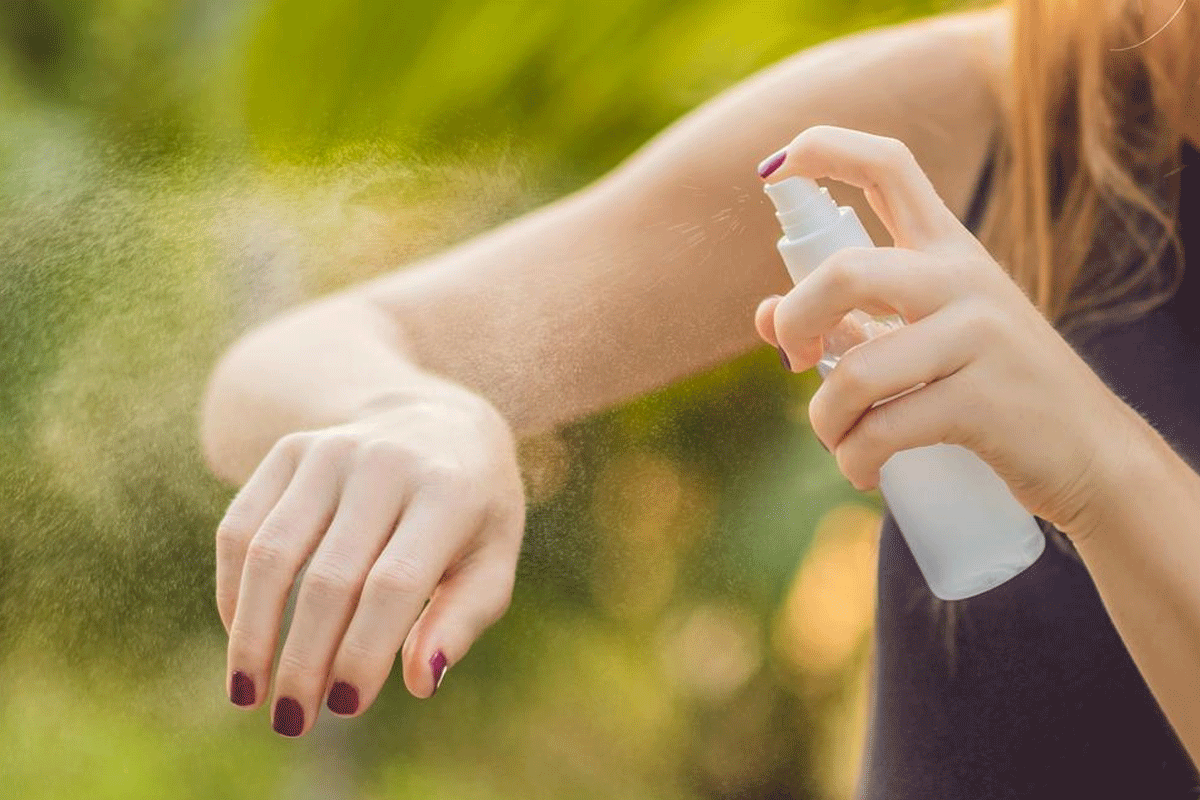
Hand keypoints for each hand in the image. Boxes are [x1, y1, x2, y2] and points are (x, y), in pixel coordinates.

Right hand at [215, 385, 525, 735]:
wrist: (439, 420)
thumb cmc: (473, 511)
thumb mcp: (493, 560)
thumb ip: (464, 619)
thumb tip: (421, 682)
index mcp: (448, 492)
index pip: (394, 585)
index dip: (363, 652)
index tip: (345, 707)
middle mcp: (385, 463)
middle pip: (329, 578)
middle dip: (304, 660)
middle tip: (292, 722)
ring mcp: (331, 451)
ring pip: (271, 553)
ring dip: (252, 633)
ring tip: (249, 694)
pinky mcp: (290, 450)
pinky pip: (241, 527)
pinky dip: (233, 589)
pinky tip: (241, 635)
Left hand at [753, 125, 1142, 538]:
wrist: (1092, 454)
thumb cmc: (994, 388)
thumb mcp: (929, 338)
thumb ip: (852, 321)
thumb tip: (763, 314)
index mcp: (950, 250)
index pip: (890, 165)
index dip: (824, 150)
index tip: (771, 167)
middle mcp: (964, 279)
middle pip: (845, 271)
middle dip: (794, 319)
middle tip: (798, 359)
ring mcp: (980, 337)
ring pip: (858, 371)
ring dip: (825, 420)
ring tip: (839, 441)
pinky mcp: (985, 402)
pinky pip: (885, 430)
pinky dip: (855, 460)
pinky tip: (862, 470)